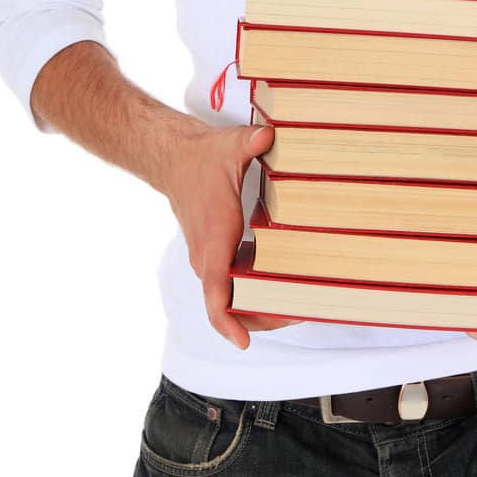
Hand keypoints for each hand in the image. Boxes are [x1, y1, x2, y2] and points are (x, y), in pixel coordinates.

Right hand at [162, 120, 302, 349]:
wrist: (175, 159)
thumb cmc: (202, 158)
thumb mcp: (229, 147)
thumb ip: (250, 142)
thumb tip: (268, 134)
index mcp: (215, 240)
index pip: (215, 292)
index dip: (227, 321)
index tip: (243, 341)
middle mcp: (209, 257)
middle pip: (229, 305)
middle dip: (262, 317)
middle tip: (301, 313)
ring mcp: (210, 259)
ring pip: (231, 298)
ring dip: (260, 306)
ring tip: (298, 304)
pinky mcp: (214, 254)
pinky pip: (232, 285)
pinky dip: (254, 291)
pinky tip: (282, 285)